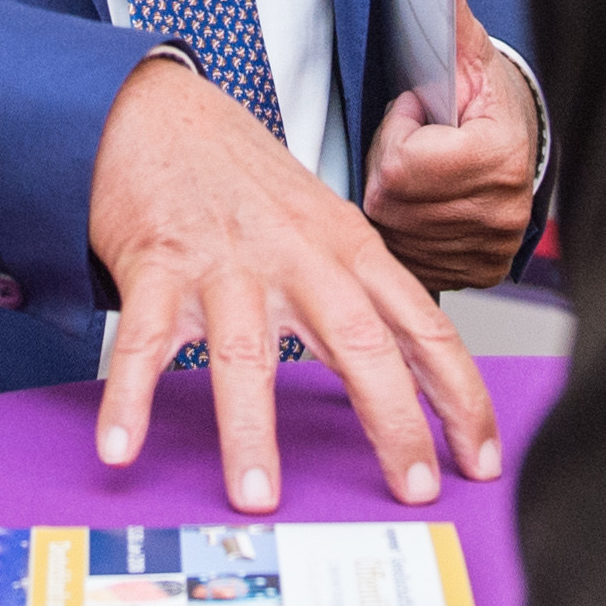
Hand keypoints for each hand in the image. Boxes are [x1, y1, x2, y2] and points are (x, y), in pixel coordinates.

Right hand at [87, 56, 500, 515]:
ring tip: (257, 497)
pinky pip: (142, 341)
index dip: (461, 395)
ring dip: (250, 430)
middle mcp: (295, 255)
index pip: (423, 325)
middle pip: (358, 342)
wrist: (154, 108)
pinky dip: (130, 397)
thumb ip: (357, 291)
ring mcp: (224, 263)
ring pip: (245, 353)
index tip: (482, 459)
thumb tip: (402, 376)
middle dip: (392, 421)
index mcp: (346, 246)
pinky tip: (122, 446)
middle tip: (413, 488)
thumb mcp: (320, 221)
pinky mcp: (157, 265)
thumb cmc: (241, 177)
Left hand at [366, 0, 540, 293]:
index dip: (400, 133)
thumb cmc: (490, 96)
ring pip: (393, 230)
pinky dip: (406, 228)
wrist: (525, 144)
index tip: (419, 112)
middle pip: (391, 200)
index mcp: (501, 160)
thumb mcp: (467, 49)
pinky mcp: (478, 272)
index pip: (404, 165)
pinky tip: (425, 200)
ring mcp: (489, 249)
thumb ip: (448, 3)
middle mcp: (500, 214)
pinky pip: (409, 257)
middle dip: (390, 163)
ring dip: (394, 196)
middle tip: (415, 139)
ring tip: (423, 167)